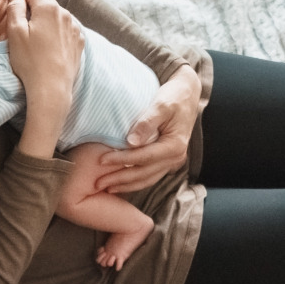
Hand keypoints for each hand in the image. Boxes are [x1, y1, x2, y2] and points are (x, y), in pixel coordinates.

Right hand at [4, 0, 81, 127]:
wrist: (52, 88)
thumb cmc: (30, 62)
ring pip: (56, 12)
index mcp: (47, 8)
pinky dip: (56, 23)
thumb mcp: (15, 33)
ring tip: (33, 11)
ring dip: (44, 10)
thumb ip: (15, 9)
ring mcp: (74, 28)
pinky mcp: (78, 42)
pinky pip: (65, 26)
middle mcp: (64, 14)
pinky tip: (49, 29)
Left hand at [96, 64, 200, 193]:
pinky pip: (149, 176)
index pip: (144, 157)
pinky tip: (120, 183)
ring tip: (107, 188)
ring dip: (126, 185)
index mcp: (174, 145)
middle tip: (97, 183)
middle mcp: (175, 157)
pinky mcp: (166, 161)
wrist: (187, 96)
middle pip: (144, 173)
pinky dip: (134, 181)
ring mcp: (172, 162)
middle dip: (120, 179)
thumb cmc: (174, 97)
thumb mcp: (161, 104)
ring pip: (147, 179)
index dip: (121, 160)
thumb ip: (147, 122)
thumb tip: (131, 142)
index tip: (101, 160)